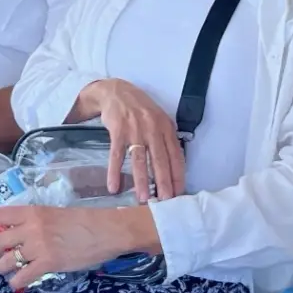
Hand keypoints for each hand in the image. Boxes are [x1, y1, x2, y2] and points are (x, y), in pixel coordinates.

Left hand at [0, 203, 160, 292]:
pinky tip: (17, 282)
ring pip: (5, 261)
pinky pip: (21, 276)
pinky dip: (15, 282)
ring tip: (7, 270)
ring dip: (2, 268)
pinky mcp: (48, 264)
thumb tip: (14, 230)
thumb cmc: (83, 221)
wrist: (106, 231)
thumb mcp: (54, 213)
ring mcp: (39, 247)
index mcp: (32, 211)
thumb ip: (33, 220)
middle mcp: (31, 228)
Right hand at [79, 78, 185, 201]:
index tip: (178, 193)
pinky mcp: (118, 132)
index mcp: (166, 127)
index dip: (177, 175)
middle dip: (163, 183)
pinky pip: (116, 155)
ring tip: (142, 199)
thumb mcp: (158, 119)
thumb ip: (166, 138)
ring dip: (141, 181)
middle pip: (160, 160)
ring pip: (140, 160)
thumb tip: (174, 165)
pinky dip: (114, 172)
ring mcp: (135, 130)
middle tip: (165, 201)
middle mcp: (152, 129)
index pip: (175, 155)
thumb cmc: (140, 108)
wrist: (116, 91)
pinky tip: (113, 186)